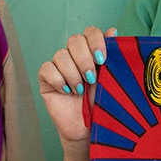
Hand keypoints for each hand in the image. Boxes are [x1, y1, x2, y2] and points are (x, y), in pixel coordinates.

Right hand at [38, 26, 115, 145]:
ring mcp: (60, 66)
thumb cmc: (103, 105)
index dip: (95, 41)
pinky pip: (47, 68)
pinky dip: (58, 80)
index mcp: (93, 52)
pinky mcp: (46, 79)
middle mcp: (75, 56)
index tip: (102, 59)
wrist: (90, 129)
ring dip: (73, 73)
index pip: (91, 32)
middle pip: (74, 40)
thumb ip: (113, 57)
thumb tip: (113, 30)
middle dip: (84, 59)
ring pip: (61, 54)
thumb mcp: (112, 80)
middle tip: (92, 79)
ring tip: (81, 91)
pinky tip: (67, 92)